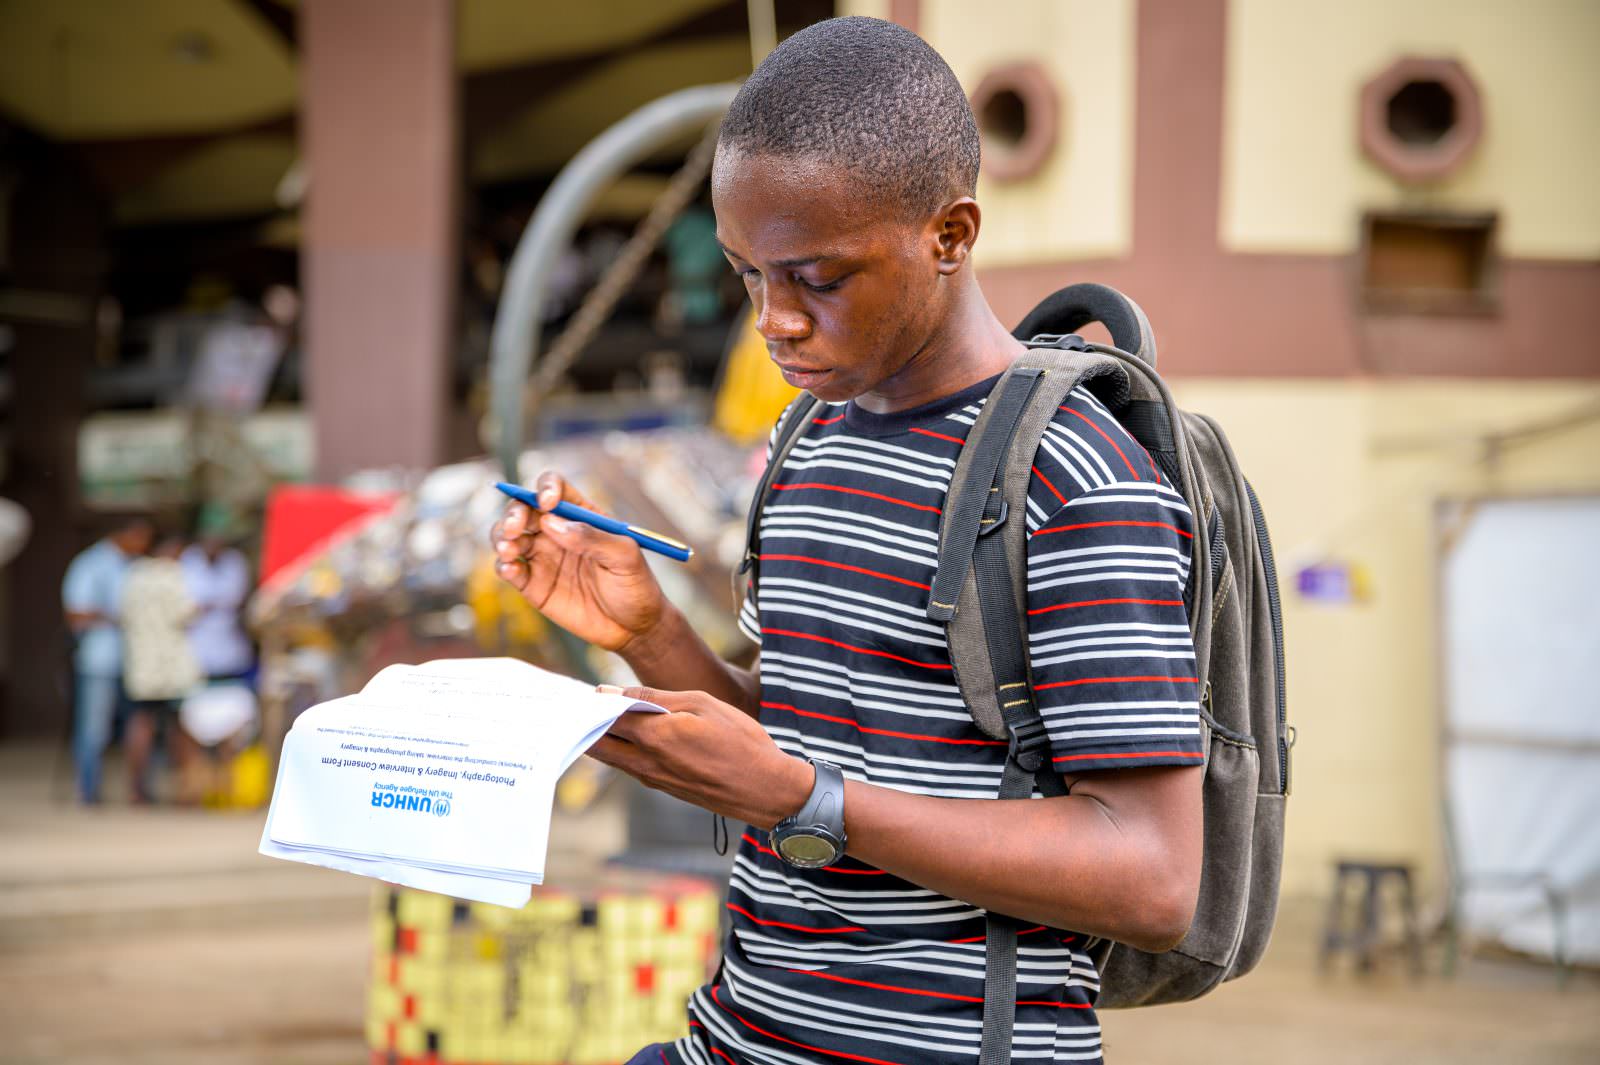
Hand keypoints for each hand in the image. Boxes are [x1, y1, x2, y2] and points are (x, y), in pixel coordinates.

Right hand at [491, 471, 666, 653]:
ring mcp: (543, 557)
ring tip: (509, 550)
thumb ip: (592, 537)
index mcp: (581, 515)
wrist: (633, 628)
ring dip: (501, 537)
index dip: (546, 488)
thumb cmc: (635, 586)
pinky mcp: (533, 584)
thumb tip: (553, 523)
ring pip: (509, 536)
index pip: (555, 488)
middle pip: (524, 509)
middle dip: (514, 514)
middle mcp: (557, 531)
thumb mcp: (625, 557)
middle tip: (514, 529)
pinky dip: (503, 565)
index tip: (546, 503)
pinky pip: (509, 569)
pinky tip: (511, 569)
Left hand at [589, 686, 812, 829]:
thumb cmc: (739, 740)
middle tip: (581, 703)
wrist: (764, 789)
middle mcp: (645, 762)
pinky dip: (621, 749)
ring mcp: (653, 778)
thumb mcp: (702, 704)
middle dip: (585, 723)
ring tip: (601, 713)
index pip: (604, 717)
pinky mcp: (664, 786)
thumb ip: (655, 699)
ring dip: (601, 736)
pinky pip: (630, 766)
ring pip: (611, 757)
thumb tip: (614, 693)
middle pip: (596, 744)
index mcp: (653, 737)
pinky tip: (630, 734)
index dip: (589, 702)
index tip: (582, 688)